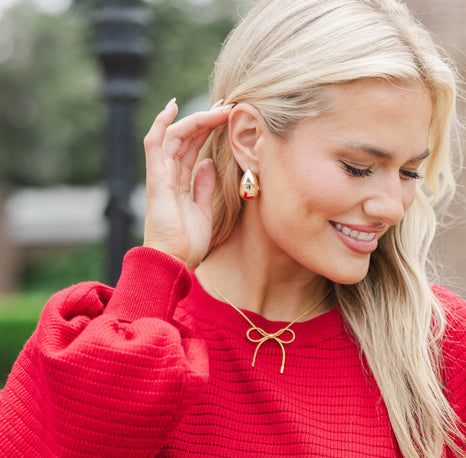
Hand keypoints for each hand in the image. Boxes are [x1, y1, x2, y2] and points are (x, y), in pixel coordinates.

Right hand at [143, 99, 233, 268]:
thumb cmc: (186, 245)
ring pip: (175, 136)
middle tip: (227, 105)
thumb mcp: (203, 212)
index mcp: (178, 183)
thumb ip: (204, 186)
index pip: (192, 147)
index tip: (226, 116)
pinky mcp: (156, 179)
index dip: (208, 129)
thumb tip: (208, 163)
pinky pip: (154, 144)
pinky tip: (172, 107)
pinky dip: (160, 123)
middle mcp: (167, 175)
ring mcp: (160, 175)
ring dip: (197, 119)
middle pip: (186, 137)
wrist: (173, 261)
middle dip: (206, 119)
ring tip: (218, 108)